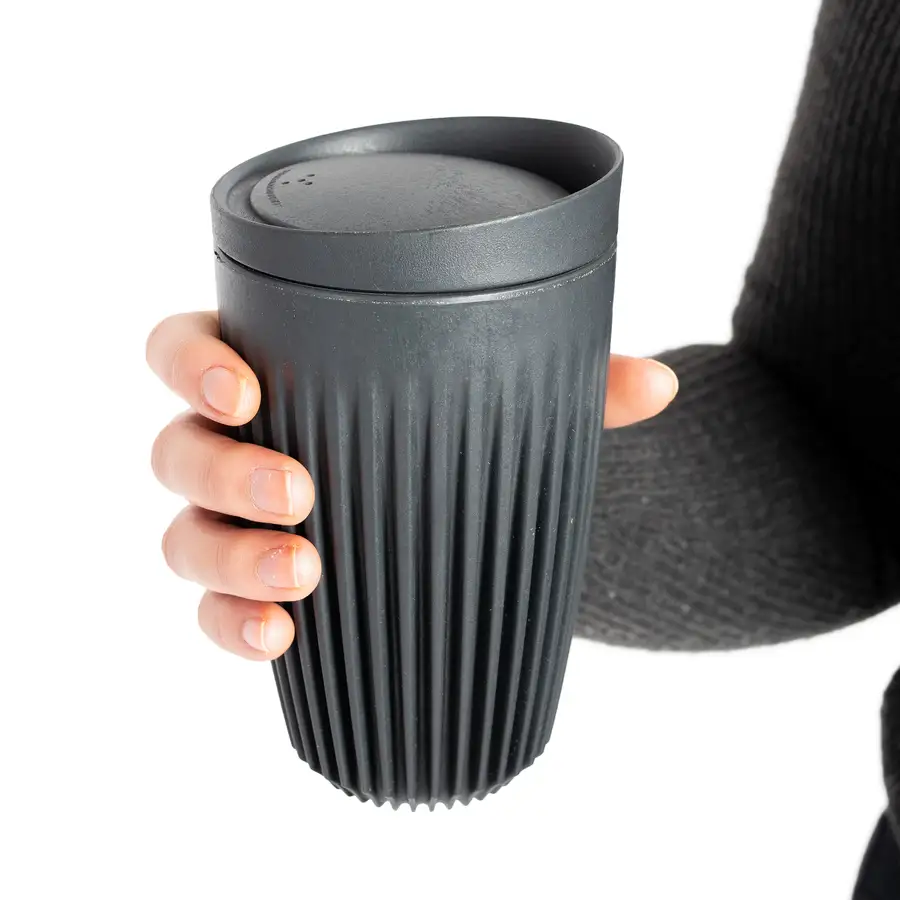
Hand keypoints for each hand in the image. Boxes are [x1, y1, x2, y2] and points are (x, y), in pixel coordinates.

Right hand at [147, 311, 678, 660]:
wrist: (472, 515)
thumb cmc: (464, 434)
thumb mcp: (511, 400)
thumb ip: (574, 383)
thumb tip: (659, 386)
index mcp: (278, 368)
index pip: (190, 348)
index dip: (192, 365)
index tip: (245, 387)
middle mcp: (242, 444)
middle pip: (177, 450)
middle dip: (224, 471)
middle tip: (301, 491)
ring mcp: (244, 523)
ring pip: (186, 535)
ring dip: (229, 558)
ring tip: (305, 572)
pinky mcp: (262, 589)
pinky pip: (216, 612)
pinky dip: (236, 625)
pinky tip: (282, 637)